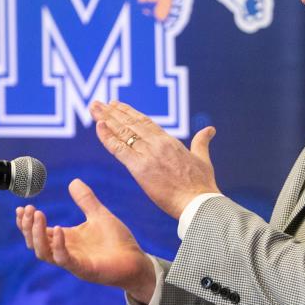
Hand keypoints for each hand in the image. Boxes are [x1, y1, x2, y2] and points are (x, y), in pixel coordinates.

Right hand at [16, 178, 155, 304]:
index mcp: (66, 239)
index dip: (27, 221)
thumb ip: (85, 200)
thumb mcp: (99, 215)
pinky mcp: (84, 269)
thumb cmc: (117, 241)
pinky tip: (59, 229)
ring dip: (37, 235)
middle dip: (28, 226)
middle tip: (29, 209)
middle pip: (35, 243)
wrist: (136, 261)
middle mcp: (65, 251)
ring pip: (44, 253)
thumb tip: (73, 181)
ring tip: (38, 215)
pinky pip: (65, 260)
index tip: (23, 206)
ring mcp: (73, 262)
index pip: (38, 232)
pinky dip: (59, 246)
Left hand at [89, 100, 220, 217]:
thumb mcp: (203, 159)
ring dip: (106, 119)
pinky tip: (98, 127)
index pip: (145, 122)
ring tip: (94, 108)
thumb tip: (210, 129)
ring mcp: (148, 154)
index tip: (117, 105)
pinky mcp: (139, 168)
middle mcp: (157, 143)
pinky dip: (107, 138)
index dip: (129, 113)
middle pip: (130, 123)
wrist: (198, 202)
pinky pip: (119, 149)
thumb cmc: (202, 185)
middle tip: (98, 103)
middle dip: (112, 112)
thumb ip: (202, 142)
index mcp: (170, 141)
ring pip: (122, 132)